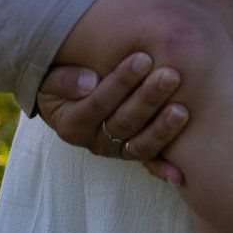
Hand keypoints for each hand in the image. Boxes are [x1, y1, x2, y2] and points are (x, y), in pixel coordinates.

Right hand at [37, 55, 188, 183]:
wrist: (64, 100)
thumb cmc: (60, 82)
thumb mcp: (50, 79)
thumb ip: (64, 80)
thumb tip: (89, 82)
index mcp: (72, 123)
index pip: (99, 102)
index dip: (122, 81)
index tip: (144, 58)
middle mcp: (94, 141)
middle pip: (124, 122)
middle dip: (149, 98)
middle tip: (171, 75)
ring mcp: (114, 150)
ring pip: (140, 144)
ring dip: (162, 129)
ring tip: (182, 110)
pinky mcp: (130, 153)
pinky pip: (148, 162)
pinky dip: (163, 168)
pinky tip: (179, 173)